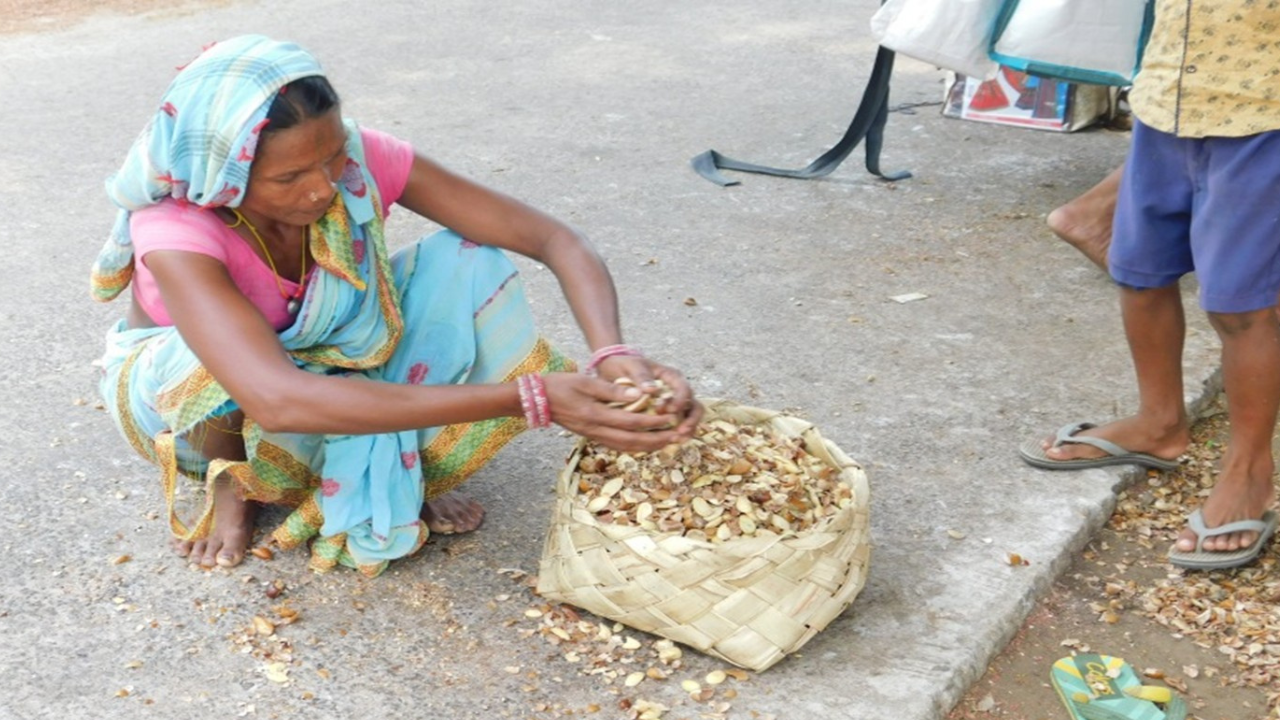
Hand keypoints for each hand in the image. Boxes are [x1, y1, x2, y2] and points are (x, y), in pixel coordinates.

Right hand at [542, 372, 699, 451]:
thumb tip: (639, 395)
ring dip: (647, 446)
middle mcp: (596, 430)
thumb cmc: (560, 385)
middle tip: (677, 437)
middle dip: (656, 440)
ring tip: (666, 443)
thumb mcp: (586, 381)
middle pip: (632, 441)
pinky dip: (633, 446)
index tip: (670, 418)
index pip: (631, 422)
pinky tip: (644, 444)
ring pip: (625, 447)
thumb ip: (612, 390)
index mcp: (596, 414)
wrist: (536, 400)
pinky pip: (617, 446)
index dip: (653, 422)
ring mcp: (593, 435)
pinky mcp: (591, 436)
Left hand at [592, 355, 702, 437]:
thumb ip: (641, 377)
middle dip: (690, 419)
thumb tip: (651, 390)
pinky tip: (670, 442)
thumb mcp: (632, 367)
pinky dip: (678, 434)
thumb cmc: (626, 366)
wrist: (616, 371)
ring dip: (687, 429)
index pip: (683, 388)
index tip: (670, 411)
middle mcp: (677, 390)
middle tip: (680, 431)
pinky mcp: (668, 415)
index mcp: (671, 376)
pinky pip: (678, 425)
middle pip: (694, 405)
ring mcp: (674, 403)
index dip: (680, 401)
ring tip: (678, 440)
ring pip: (690, 417)